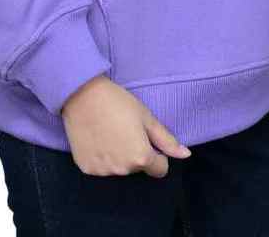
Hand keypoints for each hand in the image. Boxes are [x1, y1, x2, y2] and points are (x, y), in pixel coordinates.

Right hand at [61, 74, 191, 176]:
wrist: (82, 95)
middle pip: (138, 168)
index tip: (146, 138)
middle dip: (136, 154)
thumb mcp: (147, 117)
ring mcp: (103, 171)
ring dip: (119, 157)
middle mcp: (123, 170)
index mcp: (141, 157)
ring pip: (119, 169)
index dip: (157, 155)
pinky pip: (102, 168)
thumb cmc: (118, 102)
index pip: (160, 169)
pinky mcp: (87, 169)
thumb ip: (166, 140)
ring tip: (110, 132)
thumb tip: (186, 155)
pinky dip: (102, 157)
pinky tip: (97, 138)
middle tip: (125, 130)